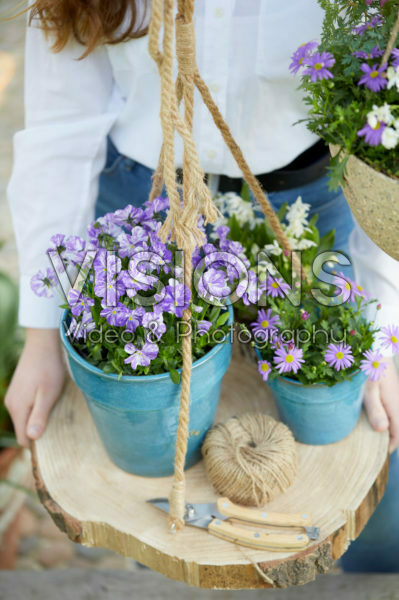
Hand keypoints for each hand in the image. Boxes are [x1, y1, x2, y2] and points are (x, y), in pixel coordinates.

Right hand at [5, 328, 64, 447]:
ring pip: (24, 418)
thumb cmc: (49, 369)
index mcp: (18, 408)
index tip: (55, 438)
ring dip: (38, 418)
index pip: (23, 439)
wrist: (43, 344)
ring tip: (54, 408)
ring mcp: (13, 396)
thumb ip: (39, 416)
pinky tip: (48, 400)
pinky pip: (25, 408)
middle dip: (39, 430)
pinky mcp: (18, 390)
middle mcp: (11, 404)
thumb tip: (32, 438)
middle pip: (24, 429)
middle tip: (58, 421)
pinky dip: (35, 409)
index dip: (38, 443)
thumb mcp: (48, 394)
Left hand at [363, 356, 398, 452]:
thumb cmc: (369, 369)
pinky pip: (389, 410)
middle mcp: (398, 405)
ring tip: (365, 433)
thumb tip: (382, 430)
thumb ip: (375, 409)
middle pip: (396, 430)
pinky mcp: (390, 393)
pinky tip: (367, 415)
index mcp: (395, 408)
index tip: (372, 452)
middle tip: (367, 445)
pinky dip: (381, 417)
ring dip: (383, 427)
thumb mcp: (368, 389)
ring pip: (393, 420)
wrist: (376, 349)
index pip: (397, 436)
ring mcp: (395, 399)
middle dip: (384, 439)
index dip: (387, 447)